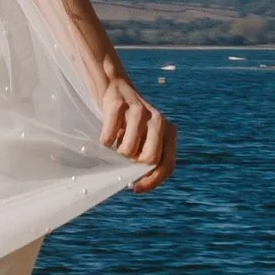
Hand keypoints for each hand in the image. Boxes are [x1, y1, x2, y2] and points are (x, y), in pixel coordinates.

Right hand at [98, 74, 176, 191]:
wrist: (116, 86)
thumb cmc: (132, 121)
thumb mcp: (147, 136)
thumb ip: (150, 154)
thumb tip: (140, 180)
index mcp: (169, 131)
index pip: (167, 164)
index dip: (153, 181)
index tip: (137, 188)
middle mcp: (158, 120)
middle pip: (150, 159)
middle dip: (134, 163)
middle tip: (126, 155)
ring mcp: (139, 111)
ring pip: (128, 150)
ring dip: (118, 151)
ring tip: (118, 141)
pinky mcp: (118, 105)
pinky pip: (109, 137)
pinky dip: (105, 140)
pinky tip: (108, 133)